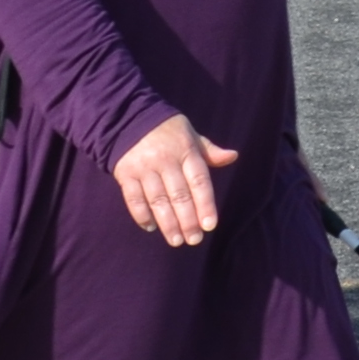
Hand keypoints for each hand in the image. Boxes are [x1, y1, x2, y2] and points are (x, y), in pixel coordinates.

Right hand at [114, 115, 238, 247]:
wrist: (128, 118)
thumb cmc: (167, 132)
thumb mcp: (191, 135)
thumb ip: (209, 151)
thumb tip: (233, 157)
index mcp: (186, 150)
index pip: (199, 181)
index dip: (205, 204)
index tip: (210, 225)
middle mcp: (165, 160)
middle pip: (179, 195)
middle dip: (188, 220)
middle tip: (194, 240)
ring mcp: (144, 167)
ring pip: (158, 200)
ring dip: (167, 223)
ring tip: (176, 240)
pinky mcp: (125, 173)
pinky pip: (133, 198)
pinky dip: (141, 215)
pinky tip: (151, 227)